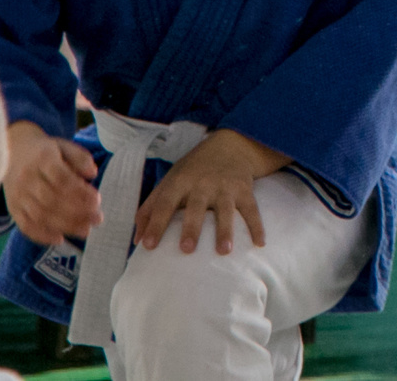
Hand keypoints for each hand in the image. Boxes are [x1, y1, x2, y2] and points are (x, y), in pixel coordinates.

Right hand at [4, 121, 102, 245]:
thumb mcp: (65, 146)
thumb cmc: (46, 151)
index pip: (62, 179)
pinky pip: (25, 226)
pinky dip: (42, 235)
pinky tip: (60, 238)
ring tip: (85, 230)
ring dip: (65, 226)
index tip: (98, 201)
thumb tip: (92, 174)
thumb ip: (81, 158)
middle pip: (51, 200)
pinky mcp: (12, 208)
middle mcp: (26, 178)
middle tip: (97, 219)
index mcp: (42, 158)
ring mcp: (17, 195)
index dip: (80, 193)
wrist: (13, 152)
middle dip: (77, 212)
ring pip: (40, 215)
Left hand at [134, 130, 288, 255]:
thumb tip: (137, 240)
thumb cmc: (193, 170)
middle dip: (192, 227)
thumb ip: (150, 208)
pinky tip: (260, 243)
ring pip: (226, 209)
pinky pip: (252, 209)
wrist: (229, 145)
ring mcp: (226, 186)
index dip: (155, 223)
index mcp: (180, 181)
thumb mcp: (169, 181)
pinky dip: (257, 226)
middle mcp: (203, 183)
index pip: (165, 203)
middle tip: (187, 249)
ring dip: (225, 230)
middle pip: (196, 206)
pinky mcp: (244, 189)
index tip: (148, 246)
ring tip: (224, 251)